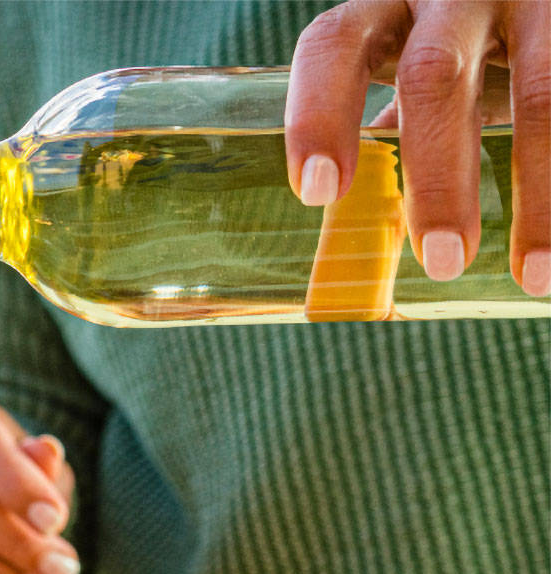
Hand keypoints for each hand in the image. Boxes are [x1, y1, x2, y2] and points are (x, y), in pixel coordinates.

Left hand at [286, 0, 548, 295]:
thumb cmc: (463, 30)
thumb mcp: (420, 54)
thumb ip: (399, 118)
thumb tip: (352, 225)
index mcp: (384, 5)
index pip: (333, 47)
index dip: (319, 115)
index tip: (318, 193)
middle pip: (435, 79)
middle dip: (438, 177)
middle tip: (442, 262)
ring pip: (540, 90)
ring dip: (539, 191)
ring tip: (534, 273)